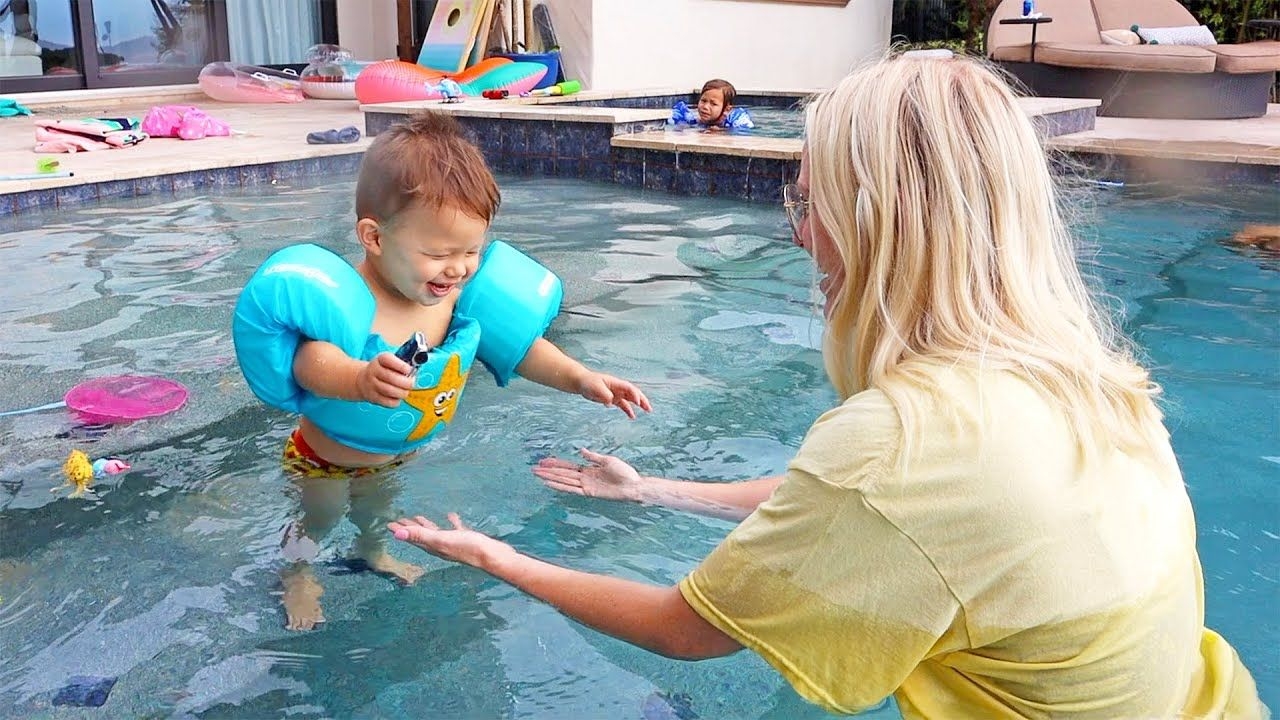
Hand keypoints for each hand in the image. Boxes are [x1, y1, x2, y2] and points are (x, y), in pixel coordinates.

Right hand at [356, 352, 414, 406]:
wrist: (362, 380)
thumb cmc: (383, 370)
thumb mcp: (389, 362)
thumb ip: (402, 364)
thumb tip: (416, 370)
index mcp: (380, 360)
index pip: (387, 359)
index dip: (400, 365)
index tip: (409, 369)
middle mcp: (374, 371)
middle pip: (390, 377)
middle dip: (405, 382)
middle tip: (411, 383)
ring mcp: (372, 385)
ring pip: (389, 391)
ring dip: (402, 392)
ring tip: (406, 391)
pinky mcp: (373, 398)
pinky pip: (388, 402)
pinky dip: (396, 401)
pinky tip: (398, 397)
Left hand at [387, 514, 513, 569]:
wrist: (492, 556)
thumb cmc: (467, 547)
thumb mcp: (441, 539)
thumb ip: (420, 535)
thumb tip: (396, 534)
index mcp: (433, 546)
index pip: (412, 538)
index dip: (400, 531)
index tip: (389, 524)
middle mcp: (441, 546)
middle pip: (421, 536)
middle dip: (410, 528)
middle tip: (400, 520)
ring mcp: (453, 543)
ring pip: (435, 533)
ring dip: (427, 526)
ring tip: (419, 518)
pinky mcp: (466, 539)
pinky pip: (454, 529)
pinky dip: (450, 523)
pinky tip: (451, 516)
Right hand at [533, 448, 646, 502]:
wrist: (633, 485)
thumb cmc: (624, 472)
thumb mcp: (608, 460)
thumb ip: (593, 457)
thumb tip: (580, 450)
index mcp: (588, 469)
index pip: (568, 467)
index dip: (556, 464)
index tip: (544, 462)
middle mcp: (584, 478)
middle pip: (562, 474)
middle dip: (548, 471)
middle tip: (534, 468)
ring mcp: (585, 486)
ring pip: (564, 481)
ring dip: (551, 478)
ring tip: (538, 475)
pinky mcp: (589, 492)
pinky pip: (571, 489)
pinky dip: (560, 486)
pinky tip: (550, 484)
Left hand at [576, 372, 652, 418]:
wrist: (582, 382)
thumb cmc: (588, 382)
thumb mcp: (595, 388)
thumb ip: (604, 394)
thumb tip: (611, 401)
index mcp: (615, 383)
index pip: (628, 388)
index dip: (635, 395)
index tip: (638, 403)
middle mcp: (618, 388)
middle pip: (634, 393)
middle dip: (642, 400)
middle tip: (648, 408)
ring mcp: (616, 393)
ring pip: (631, 399)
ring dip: (639, 404)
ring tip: (647, 410)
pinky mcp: (613, 398)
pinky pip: (623, 404)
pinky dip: (628, 410)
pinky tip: (632, 416)